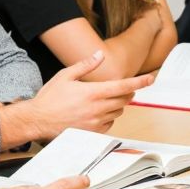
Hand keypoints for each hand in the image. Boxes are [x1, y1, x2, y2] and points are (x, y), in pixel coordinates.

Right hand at [11, 52, 155, 140]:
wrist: (38, 120)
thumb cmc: (50, 97)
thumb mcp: (66, 75)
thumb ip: (86, 65)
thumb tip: (100, 55)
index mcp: (93, 92)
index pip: (123, 86)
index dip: (140, 82)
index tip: (151, 78)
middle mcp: (97, 108)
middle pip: (124, 99)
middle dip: (127, 92)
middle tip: (122, 87)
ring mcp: (95, 122)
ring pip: (118, 111)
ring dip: (117, 104)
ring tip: (103, 98)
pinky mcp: (92, 132)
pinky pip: (110, 123)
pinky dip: (109, 116)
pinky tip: (97, 111)